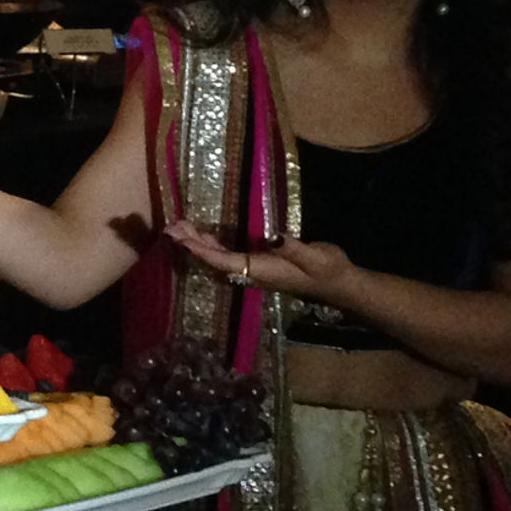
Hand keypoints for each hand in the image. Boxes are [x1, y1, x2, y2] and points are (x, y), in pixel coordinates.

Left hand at [165, 222, 365, 308]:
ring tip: (179, 227)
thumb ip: (293, 248)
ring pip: (218, 257)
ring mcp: (255, 269)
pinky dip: (211, 244)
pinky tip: (203, 234)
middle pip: (213, 259)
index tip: (179, 239)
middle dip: (191, 244)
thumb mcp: (315, 257)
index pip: (223, 261)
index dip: (200, 250)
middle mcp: (252, 272)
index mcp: (261, 270)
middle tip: (170, 227)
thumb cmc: (328, 269)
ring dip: (198, 242)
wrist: (340, 283)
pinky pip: (227, 255)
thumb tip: (273, 237)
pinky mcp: (259, 264)